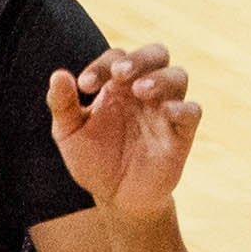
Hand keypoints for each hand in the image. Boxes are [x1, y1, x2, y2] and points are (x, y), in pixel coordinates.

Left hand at [49, 45, 202, 223]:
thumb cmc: (94, 160)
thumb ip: (62, 104)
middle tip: (120, 73)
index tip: (85, 86)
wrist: (116, 198)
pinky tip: (166, 112)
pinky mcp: (182, 134)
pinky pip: (192, 111)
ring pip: (178, 76)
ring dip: (160, 78)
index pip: (118, 57)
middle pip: (156, 53)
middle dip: (139, 58)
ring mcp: (165, 111)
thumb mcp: (69, 133)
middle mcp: (145, 91)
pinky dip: (183, 108)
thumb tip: (58, 75)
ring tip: (139, 90)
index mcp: (118, 85)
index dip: (102, 65)